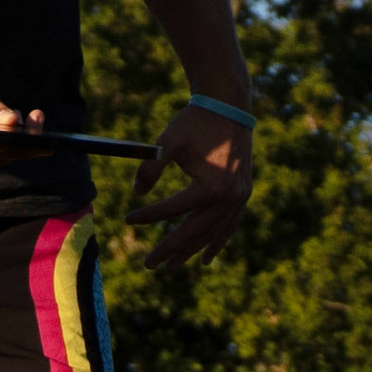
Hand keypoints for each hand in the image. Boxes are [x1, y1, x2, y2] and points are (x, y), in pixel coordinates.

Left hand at [144, 101, 253, 271]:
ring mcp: (239, 198)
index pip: (173, 210)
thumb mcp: (168, 143)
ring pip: (211, 233)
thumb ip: (151, 169)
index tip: (128, 219)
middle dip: (170, 249)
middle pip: (193, 231)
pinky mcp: (243, 194)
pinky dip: (216, 242)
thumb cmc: (196, 123)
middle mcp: (227, 198)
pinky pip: (229, 226)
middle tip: (149, 265)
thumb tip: (136, 193)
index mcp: (209, 187)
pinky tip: (206, 258)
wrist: (229, 105)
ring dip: (190, 250)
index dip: (148, 216)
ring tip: (171, 266)